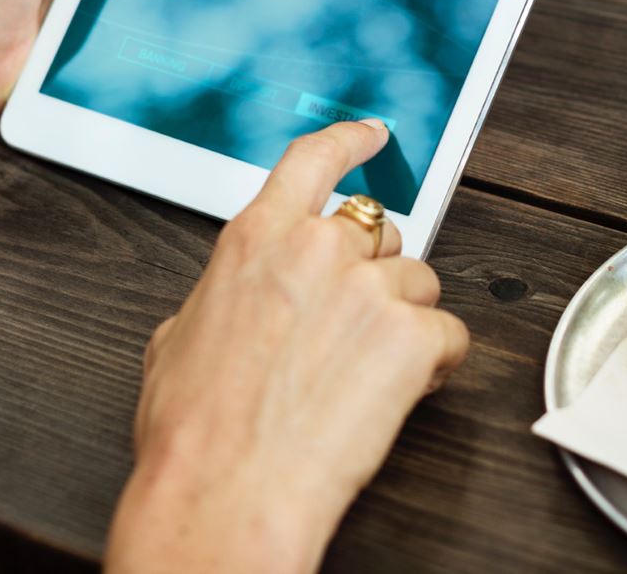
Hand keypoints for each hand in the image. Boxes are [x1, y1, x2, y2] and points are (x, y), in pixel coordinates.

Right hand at [106, 121, 470, 573]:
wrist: (227, 491)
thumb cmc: (193, 433)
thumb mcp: (178, 338)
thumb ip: (225, 294)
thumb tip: (237, 300)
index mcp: (257, 239)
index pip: (314, 159)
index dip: (350, 140)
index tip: (373, 134)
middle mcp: (316, 249)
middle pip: (379, 230)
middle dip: (374, 272)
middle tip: (353, 327)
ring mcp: (369, 289)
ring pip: (419, 282)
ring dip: (403, 322)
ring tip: (365, 376)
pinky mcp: (411, 337)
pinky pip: (448, 336)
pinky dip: (431, 366)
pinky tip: (395, 396)